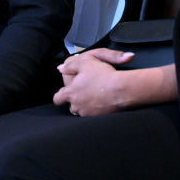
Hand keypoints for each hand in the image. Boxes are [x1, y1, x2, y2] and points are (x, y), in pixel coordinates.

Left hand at [54, 49, 177, 114]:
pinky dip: (97, 109)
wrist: (122, 89)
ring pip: (83, 110)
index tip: (64, 93)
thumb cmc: (103, 75)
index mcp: (71, 93)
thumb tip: (61, 68)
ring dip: (87, 104)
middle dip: (75, 100)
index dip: (60, 95)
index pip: (58, 98)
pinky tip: (104, 101)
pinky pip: (94, 114)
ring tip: (96, 95)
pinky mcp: (99, 118)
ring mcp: (88, 113)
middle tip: (84, 92)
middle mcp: (77, 106)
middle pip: (71, 105)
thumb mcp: (85, 62)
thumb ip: (70, 65)